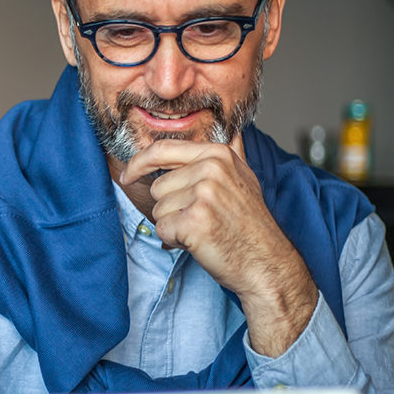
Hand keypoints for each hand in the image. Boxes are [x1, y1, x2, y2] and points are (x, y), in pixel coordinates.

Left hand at [120, 139, 317, 356]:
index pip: (162, 149)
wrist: (266, 263)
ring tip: (203, 230)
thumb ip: (230, 154)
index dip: (138, 163)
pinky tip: (199, 242)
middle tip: (202, 218)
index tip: (127, 175)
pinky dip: (175, 240)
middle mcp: (211, 169)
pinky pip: (162, 229)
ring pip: (158, 209)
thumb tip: (232, 130)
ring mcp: (204, 194)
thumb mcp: (244, 178)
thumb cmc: (249, 225)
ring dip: (174, 225)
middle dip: (171, 207)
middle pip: (157, 186)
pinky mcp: (195, 221)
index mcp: (218, 154)